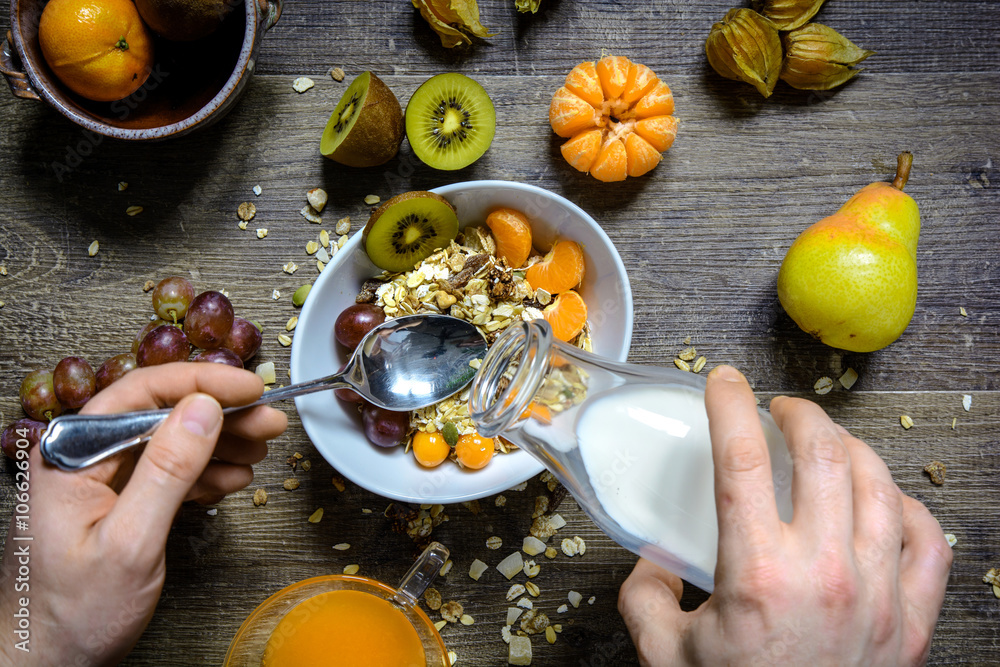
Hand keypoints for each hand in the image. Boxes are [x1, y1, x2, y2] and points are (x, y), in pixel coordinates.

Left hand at [0, 363, 286, 665]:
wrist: (46, 660)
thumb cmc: (72, 613)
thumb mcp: (130, 541)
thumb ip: (167, 471)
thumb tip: (203, 410)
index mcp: (73, 455)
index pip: (143, 393)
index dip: (203, 383)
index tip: (250, 388)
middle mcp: (85, 457)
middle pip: (163, 413)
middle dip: (223, 414)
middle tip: (270, 420)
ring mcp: (102, 479)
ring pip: (171, 440)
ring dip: (221, 442)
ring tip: (261, 447)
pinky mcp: (119, 500)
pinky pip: (168, 470)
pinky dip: (206, 471)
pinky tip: (232, 476)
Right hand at [618, 365, 951, 666]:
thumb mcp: (666, 655)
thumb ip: (645, 597)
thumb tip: (652, 562)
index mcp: (758, 573)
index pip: (742, 457)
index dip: (730, 404)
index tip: (723, 381)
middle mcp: (826, 572)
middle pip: (823, 453)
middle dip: (799, 413)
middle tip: (779, 409)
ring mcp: (879, 594)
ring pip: (879, 483)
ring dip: (850, 447)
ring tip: (829, 442)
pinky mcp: (911, 622)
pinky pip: (929, 542)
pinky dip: (909, 506)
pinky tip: (886, 499)